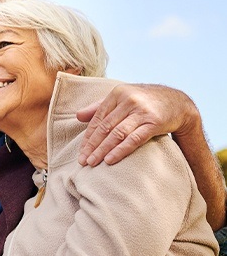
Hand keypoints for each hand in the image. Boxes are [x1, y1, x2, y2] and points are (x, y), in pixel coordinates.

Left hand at [77, 83, 198, 165]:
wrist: (178, 102)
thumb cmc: (144, 102)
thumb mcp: (122, 99)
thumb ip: (100, 107)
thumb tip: (77, 115)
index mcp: (117, 93)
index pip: (98, 118)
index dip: (88, 137)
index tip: (81, 152)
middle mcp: (129, 100)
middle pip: (105, 127)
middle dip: (92, 146)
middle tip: (83, 161)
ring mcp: (142, 111)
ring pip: (117, 134)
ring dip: (103, 150)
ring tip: (93, 162)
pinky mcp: (154, 122)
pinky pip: (134, 139)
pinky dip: (120, 150)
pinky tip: (110, 160)